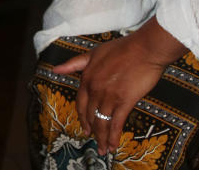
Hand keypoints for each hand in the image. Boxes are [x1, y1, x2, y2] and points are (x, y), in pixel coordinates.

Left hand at [52, 19, 185, 154]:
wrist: (143, 49)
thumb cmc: (121, 49)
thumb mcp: (93, 53)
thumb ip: (75, 64)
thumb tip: (55, 70)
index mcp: (87, 77)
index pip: (80, 103)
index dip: (82, 117)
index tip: (85, 128)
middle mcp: (95, 89)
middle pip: (90, 115)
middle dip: (92, 131)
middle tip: (95, 142)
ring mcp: (109, 96)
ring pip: (101, 122)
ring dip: (102, 138)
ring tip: (104, 150)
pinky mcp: (124, 102)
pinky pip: (116, 124)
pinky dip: (114, 137)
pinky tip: (114, 145)